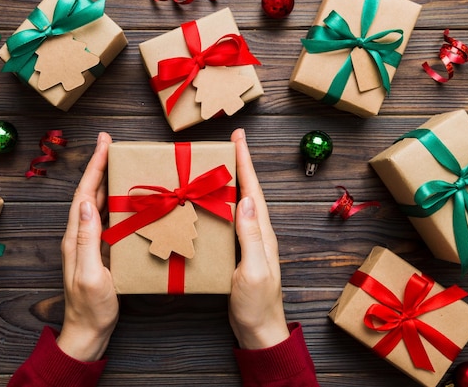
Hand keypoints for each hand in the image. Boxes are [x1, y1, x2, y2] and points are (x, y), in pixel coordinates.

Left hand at [57, 132, 118, 361]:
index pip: (84, 193)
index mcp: (76, 237)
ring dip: (108, 181)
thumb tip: (88, 203)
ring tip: (122, 164)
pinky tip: (128, 200)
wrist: (88, 331)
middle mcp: (81, 235)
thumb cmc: (90, 307)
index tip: (104, 143)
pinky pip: (109, 220)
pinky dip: (117, 204)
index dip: (94, 166)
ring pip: (99, 204)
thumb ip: (87, 239)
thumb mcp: (91, 274)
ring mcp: (90, 243)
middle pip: (90, 192)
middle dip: (100, 166)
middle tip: (113, 145)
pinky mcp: (101, 251)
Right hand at [229, 128, 289, 349]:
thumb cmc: (257, 304)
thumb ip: (251, 237)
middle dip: (237, 164)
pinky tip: (205, 205)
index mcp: (262, 233)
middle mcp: (256, 232)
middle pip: (246, 191)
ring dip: (228, 182)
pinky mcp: (236, 253)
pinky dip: (218, 206)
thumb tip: (246, 200)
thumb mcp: (254, 270)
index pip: (253, 190)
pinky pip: (227, 222)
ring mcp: (247, 243)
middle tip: (224, 144)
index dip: (245, 162)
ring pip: (236, 204)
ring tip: (212, 166)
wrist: (258, 330)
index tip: (238, 138)